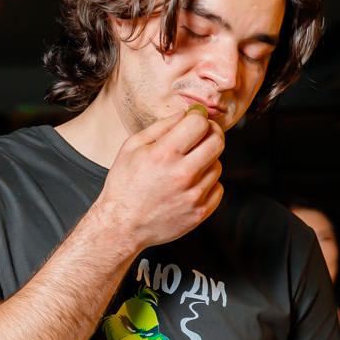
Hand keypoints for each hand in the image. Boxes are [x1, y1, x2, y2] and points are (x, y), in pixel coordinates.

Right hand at [95, 107, 224, 251]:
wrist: (122, 225)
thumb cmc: (124, 184)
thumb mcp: (132, 147)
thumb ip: (161, 127)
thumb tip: (185, 114)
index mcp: (164, 154)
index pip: (200, 123)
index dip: (198, 117)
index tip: (194, 120)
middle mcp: (182, 174)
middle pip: (217, 141)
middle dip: (211, 133)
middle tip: (201, 136)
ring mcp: (193, 196)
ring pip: (218, 165)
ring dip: (206, 161)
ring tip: (187, 166)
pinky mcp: (199, 213)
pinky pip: (217, 189)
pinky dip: (208, 184)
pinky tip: (190, 185)